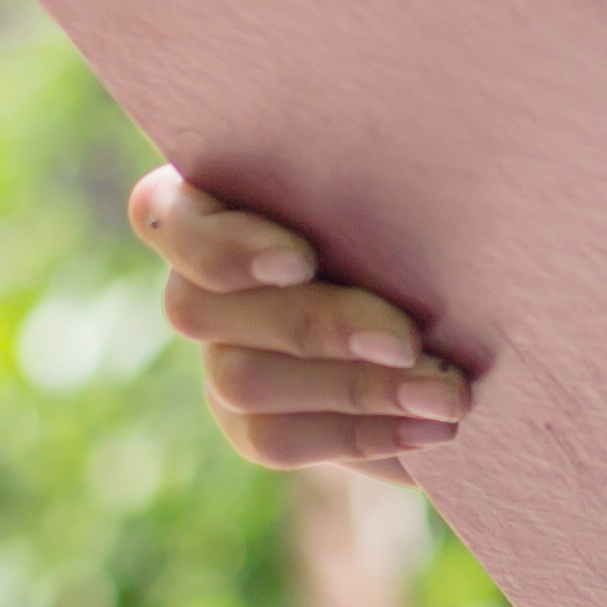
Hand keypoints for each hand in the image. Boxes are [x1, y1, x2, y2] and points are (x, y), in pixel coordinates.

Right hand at [131, 166, 469, 481]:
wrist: (446, 306)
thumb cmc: (421, 208)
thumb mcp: (401, 178)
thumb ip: (383, 167)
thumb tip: (428, 173)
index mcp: (213, 197)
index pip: (160, 212)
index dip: (222, 244)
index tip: (302, 261)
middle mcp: (198, 282)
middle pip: (202, 311)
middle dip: (320, 327)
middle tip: (409, 342)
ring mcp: (217, 354)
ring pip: (240, 384)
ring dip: (352, 391)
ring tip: (443, 396)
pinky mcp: (249, 420)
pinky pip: (277, 439)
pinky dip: (360, 437)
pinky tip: (427, 431)